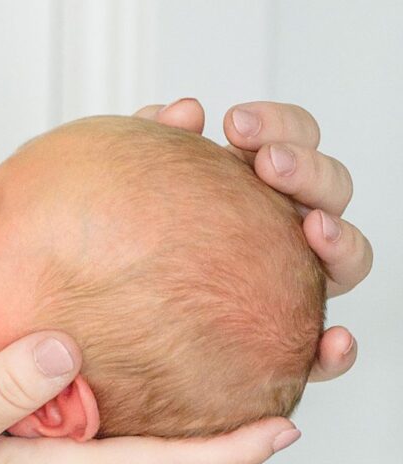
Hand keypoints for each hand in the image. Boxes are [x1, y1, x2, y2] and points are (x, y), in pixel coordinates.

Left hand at [136, 96, 368, 380]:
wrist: (113, 319)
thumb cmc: (138, 238)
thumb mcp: (139, 189)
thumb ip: (158, 146)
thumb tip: (180, 112)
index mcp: (262, 183)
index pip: (294, 139)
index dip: (280, 125)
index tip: (236, 124)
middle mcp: (292, 227)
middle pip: (331, 187)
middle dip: (306, 169)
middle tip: (267, 164)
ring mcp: (301, 280)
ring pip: (349, 255)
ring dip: (339, 236)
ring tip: (312, 228)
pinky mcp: (291, 342)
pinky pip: (327, 351)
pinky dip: (338, 347)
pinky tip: (333, 341)